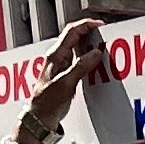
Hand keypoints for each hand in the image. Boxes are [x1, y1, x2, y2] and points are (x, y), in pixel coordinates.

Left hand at [16, 18, 109, 143]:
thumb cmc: (47, 102)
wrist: (40, 118)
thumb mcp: (66, 84)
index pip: (72, 31)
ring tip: (102, 47)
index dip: (87, 25)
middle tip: (104, 35)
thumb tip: (95, 53)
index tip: (100, 25)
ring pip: (77, 47)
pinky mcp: (65, 74)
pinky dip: (88, 57)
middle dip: (90, 32)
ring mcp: (61, 65)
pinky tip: (96, 62)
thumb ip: (81, 67)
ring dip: (90, 45)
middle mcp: (57, 57)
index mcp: (55, 56)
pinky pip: (79, 59)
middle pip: (75, 36)